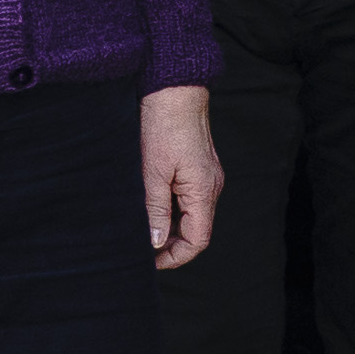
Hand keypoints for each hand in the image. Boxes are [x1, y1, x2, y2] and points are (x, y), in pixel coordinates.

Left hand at [143, 87, 225, 270]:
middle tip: (143, 250)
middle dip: (172, 245)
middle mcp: (211, 187)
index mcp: (203, 191)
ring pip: (192, 215)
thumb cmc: (163, 127)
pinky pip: (189, 199)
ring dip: (171, 227)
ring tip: (144, 231)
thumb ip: (155, 209)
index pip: (198, 240)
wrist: (174, 90)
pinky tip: (152, 209)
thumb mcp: (152, 172)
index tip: (152, 262)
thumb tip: (155, 241)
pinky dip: (173, 210)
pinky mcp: (200, 169)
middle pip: (196, 230)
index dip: (176, 256)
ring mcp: (207, 177)